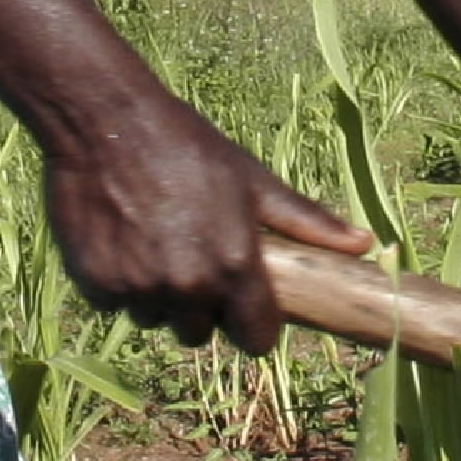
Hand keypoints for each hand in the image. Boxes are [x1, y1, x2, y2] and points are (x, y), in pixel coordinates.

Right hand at [40, 88, 368, 355]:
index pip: (255, 339)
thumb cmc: (186, 146)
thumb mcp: (252, 180)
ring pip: (156, 319)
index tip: (243, 304)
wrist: (106, 121)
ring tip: (152, 240)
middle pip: (200, 333)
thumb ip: (306, 223)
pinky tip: (121, 238)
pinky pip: (115, 304)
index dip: (252, 323)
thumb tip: (364, 245)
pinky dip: (117, 282)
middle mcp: (188, 287)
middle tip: (190, 256)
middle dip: (200, 306)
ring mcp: (139, 290)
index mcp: (235, 266)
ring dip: (157, 295)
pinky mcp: (96, 286)